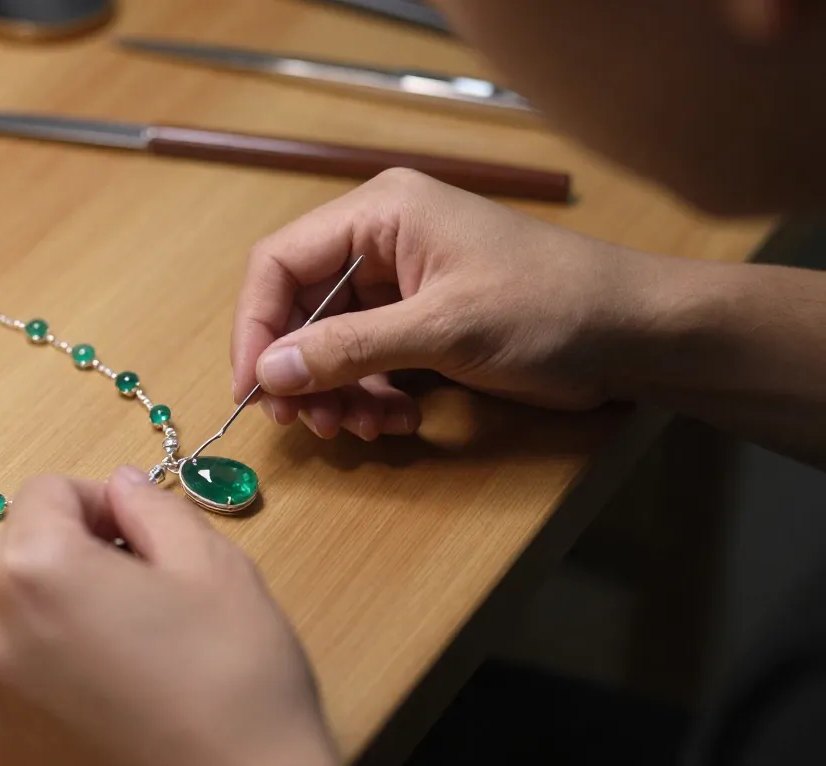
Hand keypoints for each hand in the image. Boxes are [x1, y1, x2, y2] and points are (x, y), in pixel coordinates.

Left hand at [0, 468, 338, 765]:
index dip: (96, 499)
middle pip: (1, 545)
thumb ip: (153, 509)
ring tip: (103, 621)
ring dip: (31, 596)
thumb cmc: (234, 681)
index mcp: (39, 570)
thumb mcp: (212, 566)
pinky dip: (25, 653)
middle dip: (56, 541)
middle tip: (124, 568)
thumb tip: (120, 488)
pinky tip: (89, 673)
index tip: (136, 527)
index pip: (43, 492)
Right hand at [232, 169, 673, 439]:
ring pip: (330, 342)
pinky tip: (397, 422)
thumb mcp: (444, 329)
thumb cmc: (551, 309)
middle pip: (300, 307)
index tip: (253, 390)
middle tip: (310, 424)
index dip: (255, 327)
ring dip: (336, 392)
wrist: (635, 335)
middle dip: (299, 370)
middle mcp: (381, 240)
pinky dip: (371, 396)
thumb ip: (349, 349)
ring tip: (361, 429)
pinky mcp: (421, 320)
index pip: (279, 262)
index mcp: (380, 213)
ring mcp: (401, 282)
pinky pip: (367, 360)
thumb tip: (268, 373)